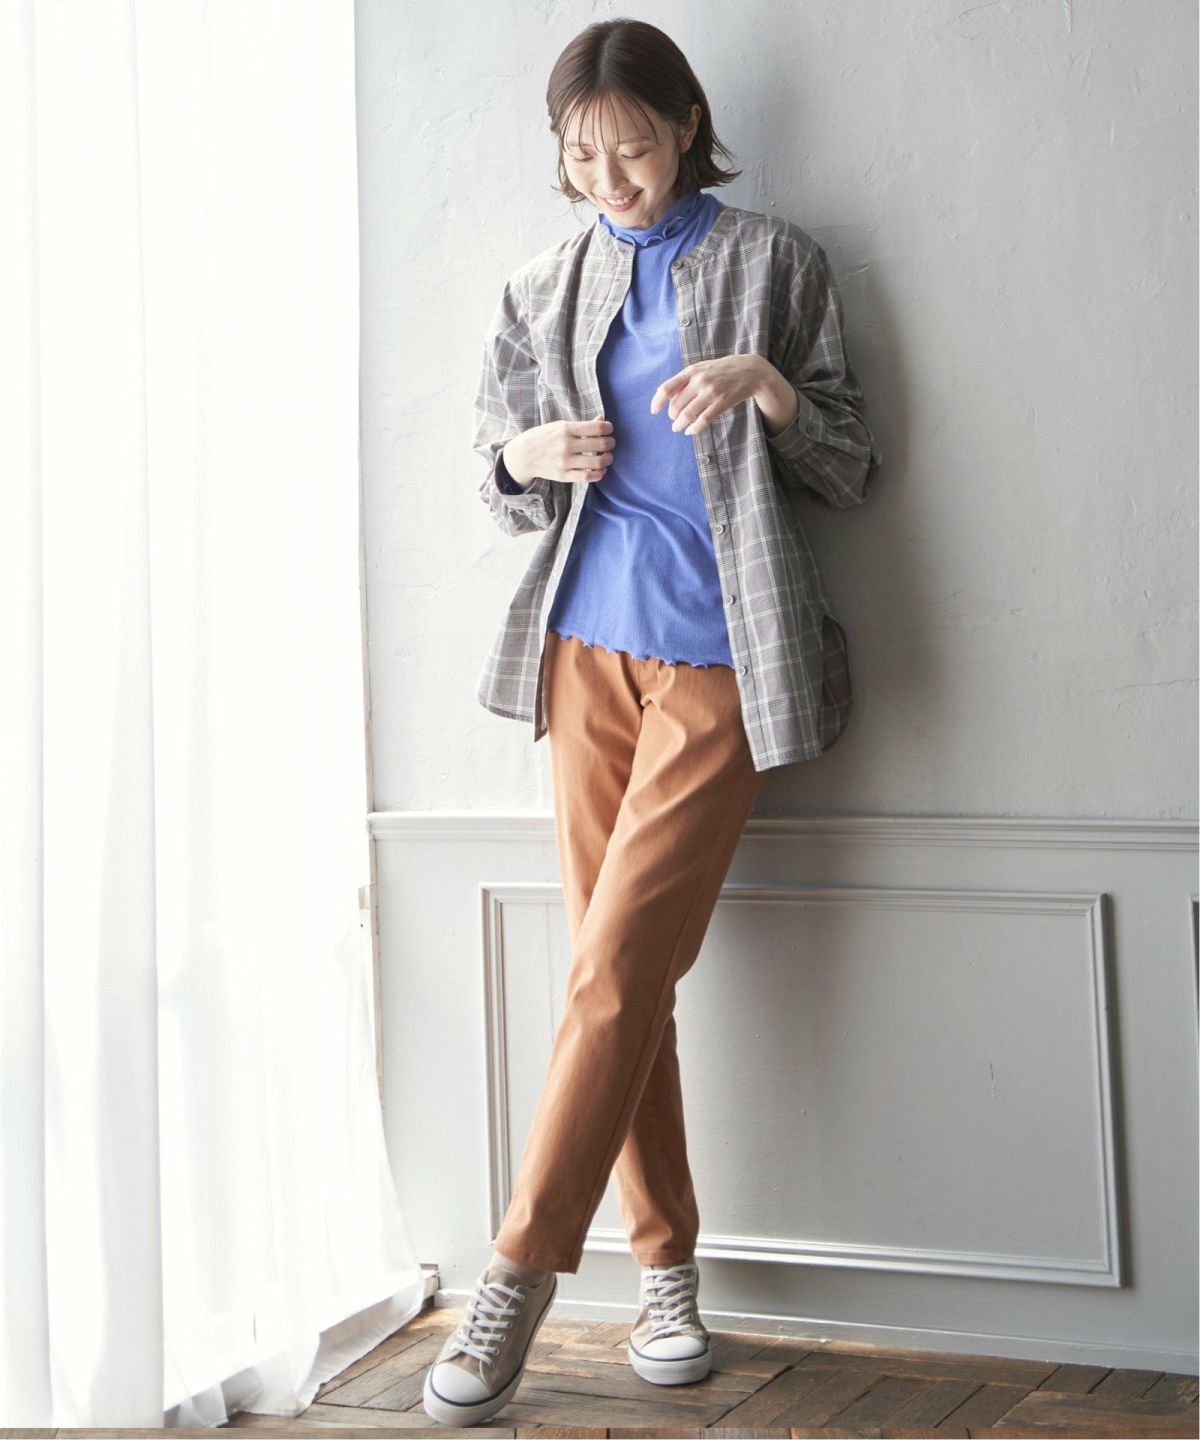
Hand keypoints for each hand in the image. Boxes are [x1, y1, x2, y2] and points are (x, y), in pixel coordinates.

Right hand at [503, 412, 614, 485]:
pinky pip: (587, 477)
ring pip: (597, 462)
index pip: (596, 427)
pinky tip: (601, 469)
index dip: (608, 428)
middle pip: (601, 444)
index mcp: (566, 429)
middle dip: (610, 443)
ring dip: (608, 459)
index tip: (608, 429)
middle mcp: (566, 445)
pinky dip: (599, 474)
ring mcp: (565, 462)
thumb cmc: (544, 437)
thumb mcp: (560, 426)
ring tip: (607, 457)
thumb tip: (602, 420)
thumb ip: (582, 425)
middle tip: (610, 443)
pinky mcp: (564, 475)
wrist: (523, 455)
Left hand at [650, 354, 797, 435]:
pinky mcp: (721, 403)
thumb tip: (662, 393)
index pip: (667, 388)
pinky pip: (703, 420)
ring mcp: (711, 392)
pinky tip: (690, 431)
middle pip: (676, 405)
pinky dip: (693, 428)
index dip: (657, 401)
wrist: (750, 371)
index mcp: (691, 371)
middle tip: (673, 420)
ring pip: (687, 414)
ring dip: (679, 424)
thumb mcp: (701, 368)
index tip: (654, 411)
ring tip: (677, 428)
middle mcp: (699, 381)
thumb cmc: (722, 370)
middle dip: (672, 416)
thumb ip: (684, 379)